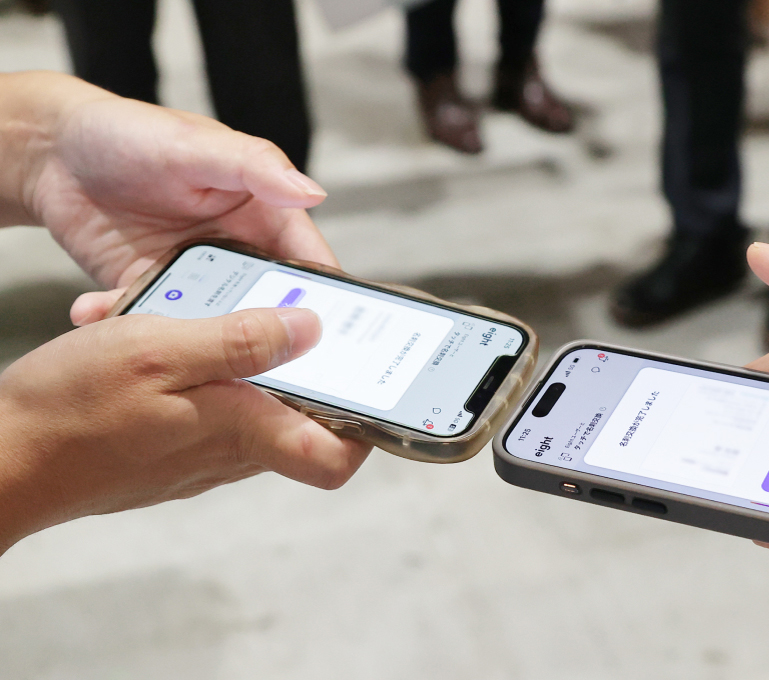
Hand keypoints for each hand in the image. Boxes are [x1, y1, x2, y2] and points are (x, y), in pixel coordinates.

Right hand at [0, 308, 370, 554]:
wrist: (3, 459)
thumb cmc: (71, 409)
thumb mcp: (160, 350)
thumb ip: (241, 342)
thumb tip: (313, 330)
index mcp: (244, 431)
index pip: (339, 457)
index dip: (369, 427)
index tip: (372, 381)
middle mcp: (231, 453)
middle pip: (301, 418)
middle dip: (304, 367)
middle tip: (293, 314)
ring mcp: (199, 456)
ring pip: (252, 406)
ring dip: (246, 361)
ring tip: (221, 315)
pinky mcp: (170, 450)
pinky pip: (210, 408)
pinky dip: (204, 372)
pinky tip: (172, 338)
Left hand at [6, 73, 334, 324]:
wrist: (51, 152)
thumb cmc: (131, 133)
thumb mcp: (198, 146)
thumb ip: (256, 168)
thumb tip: (313, 193)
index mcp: (263, 215)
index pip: (307, 263)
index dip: (323, 298)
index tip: (328, 335)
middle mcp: (236, 251)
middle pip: (268, 307)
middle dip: (263, 336)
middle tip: (254, 362)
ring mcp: (193, 277)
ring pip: (212, 325)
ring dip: (193, 339)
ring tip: (168, 346)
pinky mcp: (150, 293)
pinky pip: (153, 323)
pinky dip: (132, 326)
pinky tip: (98, 312)